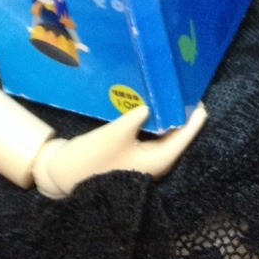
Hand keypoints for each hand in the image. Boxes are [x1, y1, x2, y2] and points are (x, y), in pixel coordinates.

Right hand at [31, 103, 206, 198]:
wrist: (62, 176)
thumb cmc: (91, 159)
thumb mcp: (116, 133)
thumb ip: (137, 115)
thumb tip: (153, 102)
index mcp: (160, 160)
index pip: (187, 134)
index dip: (193, 112)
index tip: (196, 88)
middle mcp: (157, 161)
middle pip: (178, 132)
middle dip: (180, 109)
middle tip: (182, 82)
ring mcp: (144, 158)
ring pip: (164, 131)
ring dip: (166, 112)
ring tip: (168, 87)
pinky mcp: (132, 153)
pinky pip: (151, 133)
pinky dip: (153, 118)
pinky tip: (147, 101)